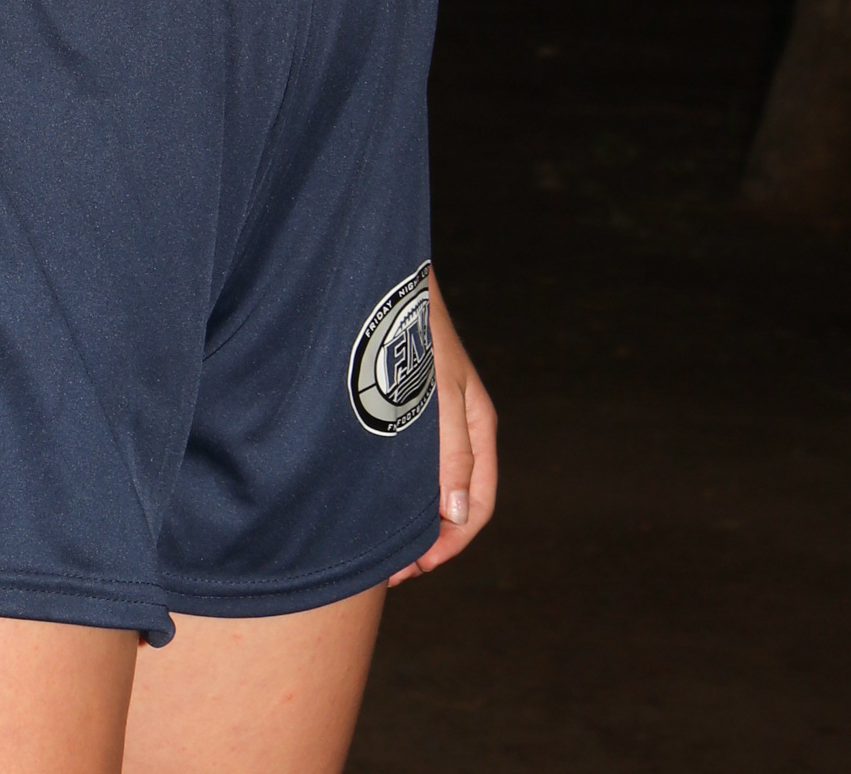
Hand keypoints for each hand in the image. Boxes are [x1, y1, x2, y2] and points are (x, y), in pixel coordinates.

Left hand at [388, 276, 497, 580]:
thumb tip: (456, 514)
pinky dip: (398, 494)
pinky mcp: (408, 410)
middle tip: (389, 571)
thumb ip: (450, 451)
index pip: (478, 506)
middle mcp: (461, 428)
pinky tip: (371, 503)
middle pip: (456, 503)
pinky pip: (411, 466)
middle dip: (429, 542)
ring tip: (378, 547)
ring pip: (432, 487)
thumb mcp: (436, 391)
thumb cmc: (411, 328)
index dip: (450, 544)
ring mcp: (436, 419)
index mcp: (479, 426)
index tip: (414, 568)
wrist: (382, 279)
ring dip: (412, 520)